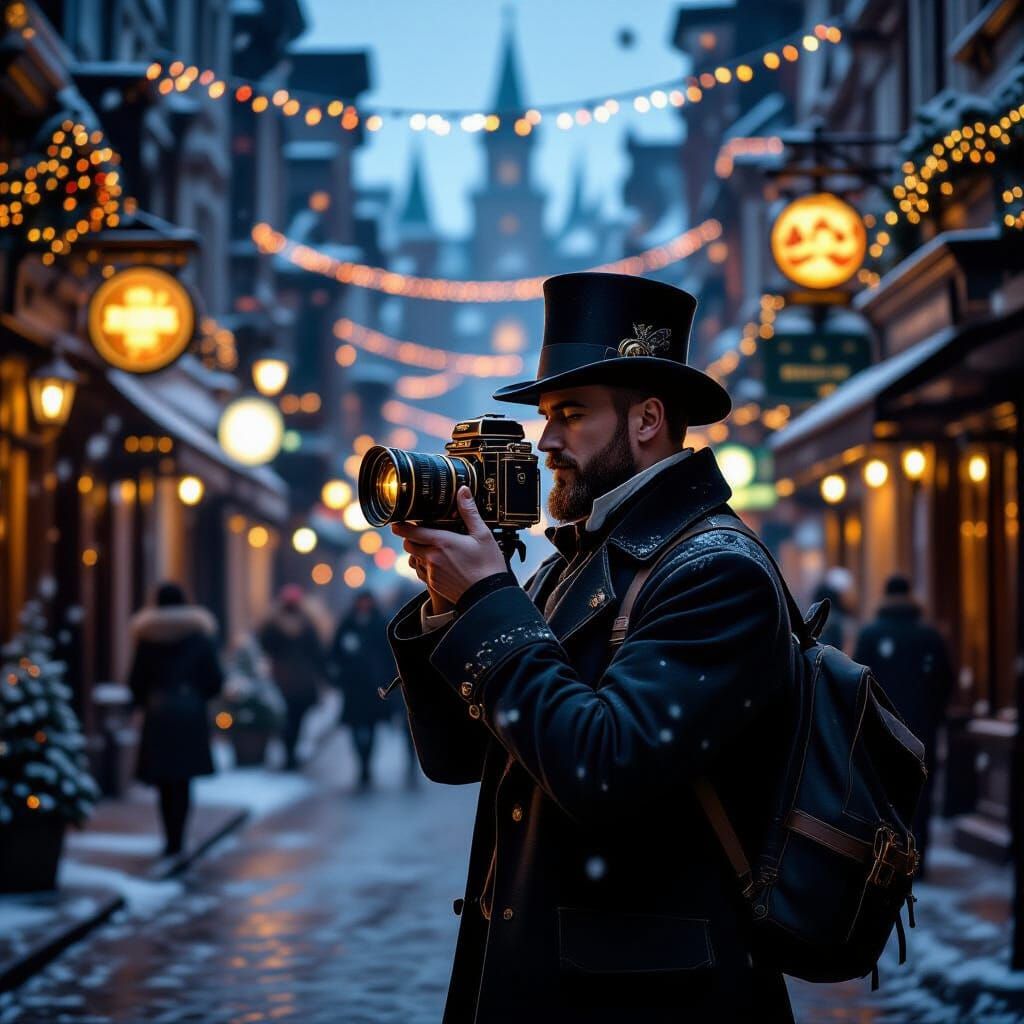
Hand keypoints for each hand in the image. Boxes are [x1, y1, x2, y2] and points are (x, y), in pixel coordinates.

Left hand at [392, 487, 507, 605]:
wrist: (488, 595)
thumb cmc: (488, 565)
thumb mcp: (482, 534)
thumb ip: (469, 512)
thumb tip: (463, 491)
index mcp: (442, 542)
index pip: (411, 532)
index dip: (401, 526)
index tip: (397, 522)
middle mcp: (432, 558)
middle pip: (408, 545)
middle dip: (411, 538)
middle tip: (420, 532)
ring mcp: (431, 573)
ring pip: (414, 558)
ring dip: (418, 552)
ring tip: (433, 547)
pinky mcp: (434, 585)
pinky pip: (421, 571)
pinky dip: (425, 565)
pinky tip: (440, 563)